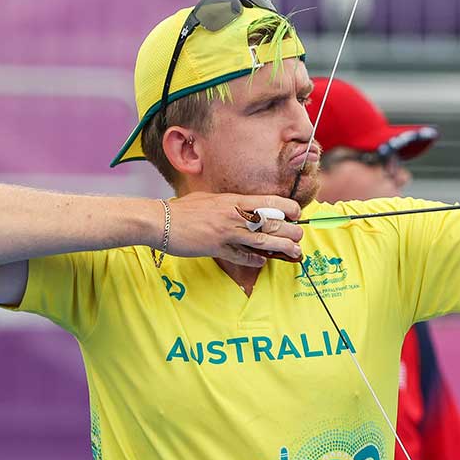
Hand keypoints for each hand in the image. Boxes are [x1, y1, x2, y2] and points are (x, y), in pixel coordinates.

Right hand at [161, 192, 303, 267]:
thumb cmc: (183, 209)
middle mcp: (233, 215)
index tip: (296, 214)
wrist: (159, 220)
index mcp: (233, 200)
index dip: (287, 208)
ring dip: (282, 246)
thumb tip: (245, 207)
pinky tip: (263, 261)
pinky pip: (241, 256)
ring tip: (295, 251)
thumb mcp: (210, 198)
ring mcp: (226, 233)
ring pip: (262, 240)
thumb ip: (230, 203)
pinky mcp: (216, 249)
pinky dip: (254, 260)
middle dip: (291, 230)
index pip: (269, 201)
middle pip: (271, 222)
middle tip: (300, 236)